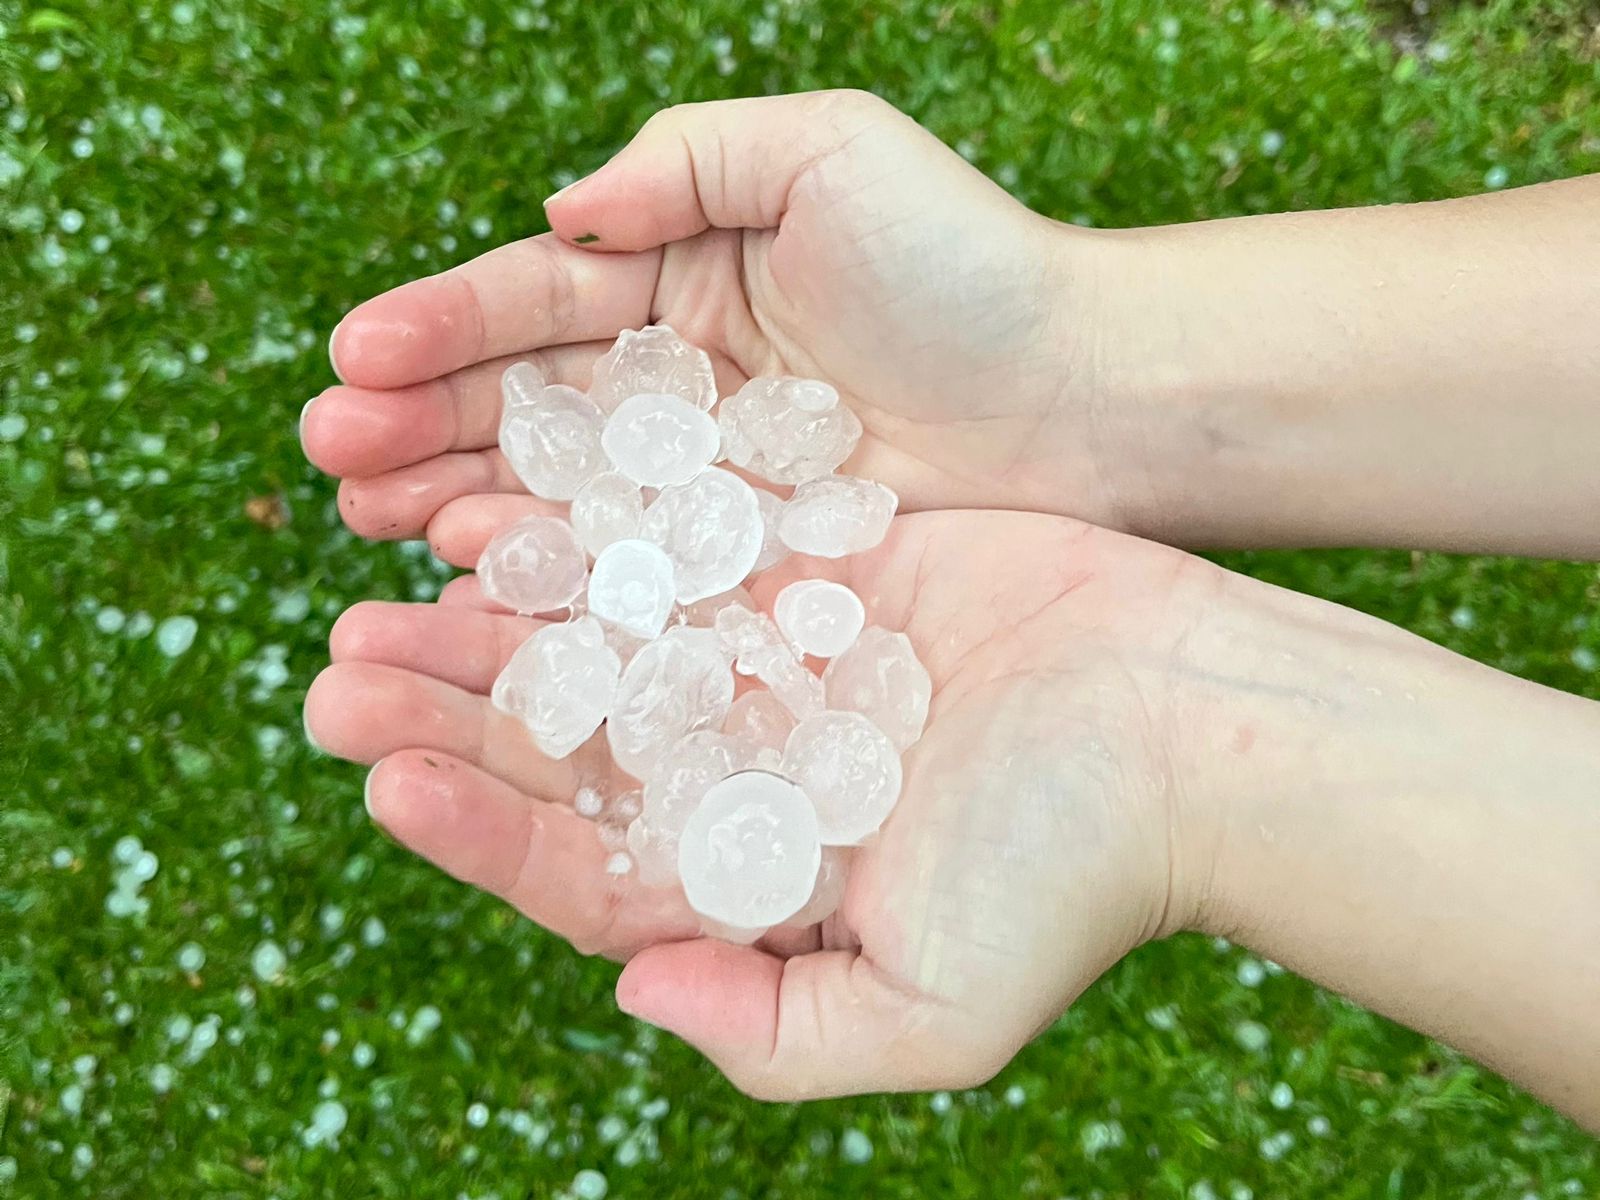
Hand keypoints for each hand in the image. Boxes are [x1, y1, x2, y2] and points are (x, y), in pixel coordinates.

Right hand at [299, 91, 1141, 543]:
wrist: (1078, 397)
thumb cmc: (962, 262)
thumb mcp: (823, 155)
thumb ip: (685, 165)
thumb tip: (560, 211)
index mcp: (681, 271)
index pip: (536, 298)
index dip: (442, 327)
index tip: (351, 355)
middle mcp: (677, 375)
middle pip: (522, 399)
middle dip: (419, 421)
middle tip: (328, 455)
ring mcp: (702, 473)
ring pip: (555, 486)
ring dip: (457, 498)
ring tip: (370, 519)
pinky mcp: (740, 555)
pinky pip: (625, 561)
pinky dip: (548, 569)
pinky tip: (474, 576)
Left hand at [305, 503, 1225, 1097]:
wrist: (1191, 725)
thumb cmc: (1076, 875)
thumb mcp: (934, 1011)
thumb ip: (779, 1030)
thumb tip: (634, 997)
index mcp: (759, 885)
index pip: (588, 870)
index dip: (483, 831)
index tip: (389, 781)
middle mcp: (751, 777)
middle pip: (573, 752)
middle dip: (451, 721)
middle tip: (337, 681)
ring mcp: (776, 669)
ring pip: (605, 646)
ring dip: (494, 628)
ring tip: (383, 596)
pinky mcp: (813, 574)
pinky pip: (679, 554)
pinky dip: (595, 542)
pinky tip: (503, 518)